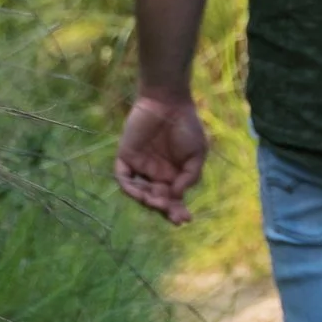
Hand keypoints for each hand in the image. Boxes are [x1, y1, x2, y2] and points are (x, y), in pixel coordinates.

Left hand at [115, 90, 207, 222]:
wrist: (169, 101)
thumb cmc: (187, 125)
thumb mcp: (197, 153)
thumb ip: (190, 176)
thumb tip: (177, 195)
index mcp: (174, 175)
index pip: (173, 200)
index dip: (178, 211)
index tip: (186, 219)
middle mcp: (156, 174)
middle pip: (157, 200)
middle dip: (165, 209)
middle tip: (173, 214)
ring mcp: (140, 167)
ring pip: (140, 193)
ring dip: (149, 201)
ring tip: (159, 201)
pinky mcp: (126, 157)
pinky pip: (124, 178)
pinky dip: (129, 188)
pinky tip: (141, 193)